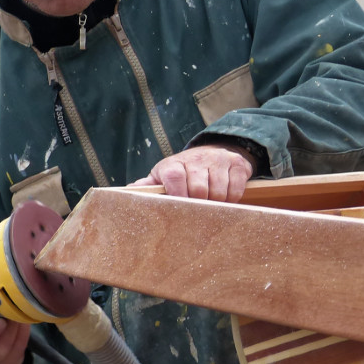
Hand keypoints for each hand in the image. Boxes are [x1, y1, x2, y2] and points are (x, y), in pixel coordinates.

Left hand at [128, 144, 254, 201]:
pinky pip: (236, 189)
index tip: (181, 208)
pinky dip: (232, 199)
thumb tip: (127, 193)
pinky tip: (225, 199)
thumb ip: (148, 186)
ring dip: (217, 204)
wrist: (211, 152)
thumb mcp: (162, 176)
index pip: (175, 179)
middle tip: (198, 211)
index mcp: (175, 164)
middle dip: (199, 204)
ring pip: (219, 191)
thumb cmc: (183, 171)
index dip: (179, 196)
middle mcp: (197, 158)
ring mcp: (218, 159)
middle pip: (199, 189)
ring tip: (211, 205)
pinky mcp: (236, 164)